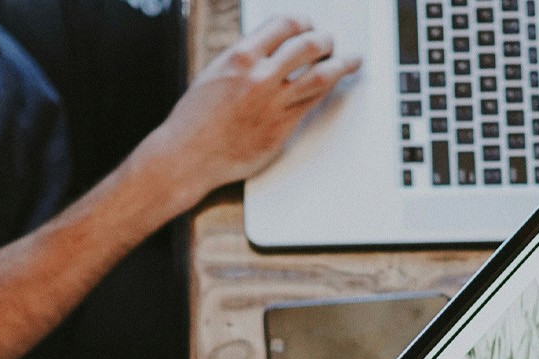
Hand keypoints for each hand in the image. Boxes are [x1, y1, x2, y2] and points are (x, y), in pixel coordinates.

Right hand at [142, 16, 361, 202]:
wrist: (187, 156)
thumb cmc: (195, 118)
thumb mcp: (215, 73)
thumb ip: (245, 59)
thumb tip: (271, 48)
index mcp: (240, 56)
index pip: (284, 25)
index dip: (302, 22)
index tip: (308, 25)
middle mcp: (260, 76)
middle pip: (308, 45)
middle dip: (325, 40)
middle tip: (330, 42)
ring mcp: (274, 103)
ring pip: (321, 75)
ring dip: (341, 63)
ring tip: (351, 60)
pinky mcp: (282, 128)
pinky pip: (313, 103)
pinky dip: (327, 90)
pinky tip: (333, 86)